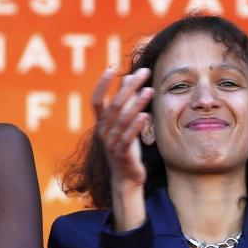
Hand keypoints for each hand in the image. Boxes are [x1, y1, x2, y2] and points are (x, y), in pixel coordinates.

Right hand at [93, 67, 154, 190]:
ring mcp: (112, 144)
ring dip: (137, 103)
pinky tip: (145, 115)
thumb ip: (126, 103)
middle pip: (114, 105)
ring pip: (123, 120)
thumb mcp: (124, 124)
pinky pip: (128, 137)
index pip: (96, 100)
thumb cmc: (126, 148)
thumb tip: (129, 78)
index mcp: (102, 124)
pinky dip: (136, 125)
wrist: (127, 179)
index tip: (111, 68)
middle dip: (130, 87)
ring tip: (150, 90)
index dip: (102, 84)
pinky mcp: (122, 155)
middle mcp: (104, 132)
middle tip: (144, 73)